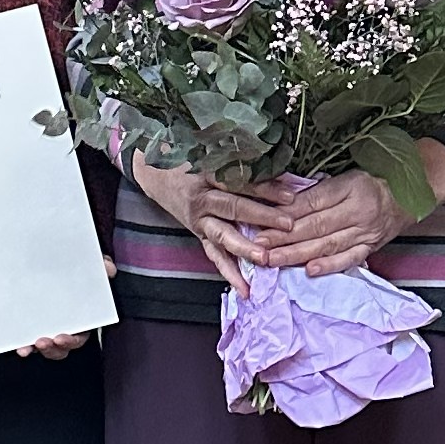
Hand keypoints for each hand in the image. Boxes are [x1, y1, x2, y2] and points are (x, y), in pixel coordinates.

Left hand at [16, 264, 114, 358]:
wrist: (61, 259)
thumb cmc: (81, 269)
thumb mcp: (94, 265)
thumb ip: (103, 265)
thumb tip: (108, 269)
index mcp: (83, 319)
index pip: (79, 336)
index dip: (70, 341)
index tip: (60, 338)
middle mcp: (66, 328)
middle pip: (60, 348)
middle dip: (51, 349)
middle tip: (42, 342)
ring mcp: (49, 327)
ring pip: (44, 347)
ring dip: (34, 348)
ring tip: (25, 347)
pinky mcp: (33, 323)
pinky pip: (28, 337)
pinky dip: (22, 342)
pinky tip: (16, 342)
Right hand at [129, 158, 288, 295]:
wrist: (155, 174)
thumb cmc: (188, 161)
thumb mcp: (212, 155)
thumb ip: (243, 165)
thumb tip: (283, 175)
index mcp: (208, 174)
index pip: (239, 181)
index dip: (265, 188)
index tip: (290, 195)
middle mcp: (202, 198)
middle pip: (233, 208)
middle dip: (262, 217)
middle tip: (287, 225)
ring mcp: (199, 220)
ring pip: (222, 235)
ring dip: (244, 248)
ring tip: (264, 259)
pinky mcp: (199, 235)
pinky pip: (214, 255)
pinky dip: (229, 273)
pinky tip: (244, 288)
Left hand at [256, 142, 444, 276]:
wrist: (417, 191)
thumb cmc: (378, 178)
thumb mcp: (349, 174)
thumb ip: (320, 189)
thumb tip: (282, 199)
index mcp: (352, 185)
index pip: (312, 201)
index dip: (285, 214)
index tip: (260, 221)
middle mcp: (360, 209)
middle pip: (316, 226)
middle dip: (282, 238)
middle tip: (257, 245)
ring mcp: (368, 231)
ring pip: (327, 245)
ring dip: (297, 255)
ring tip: (272, 260)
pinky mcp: (373, 246)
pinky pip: (349, 258)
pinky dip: (329, 266)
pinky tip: (309, 271)